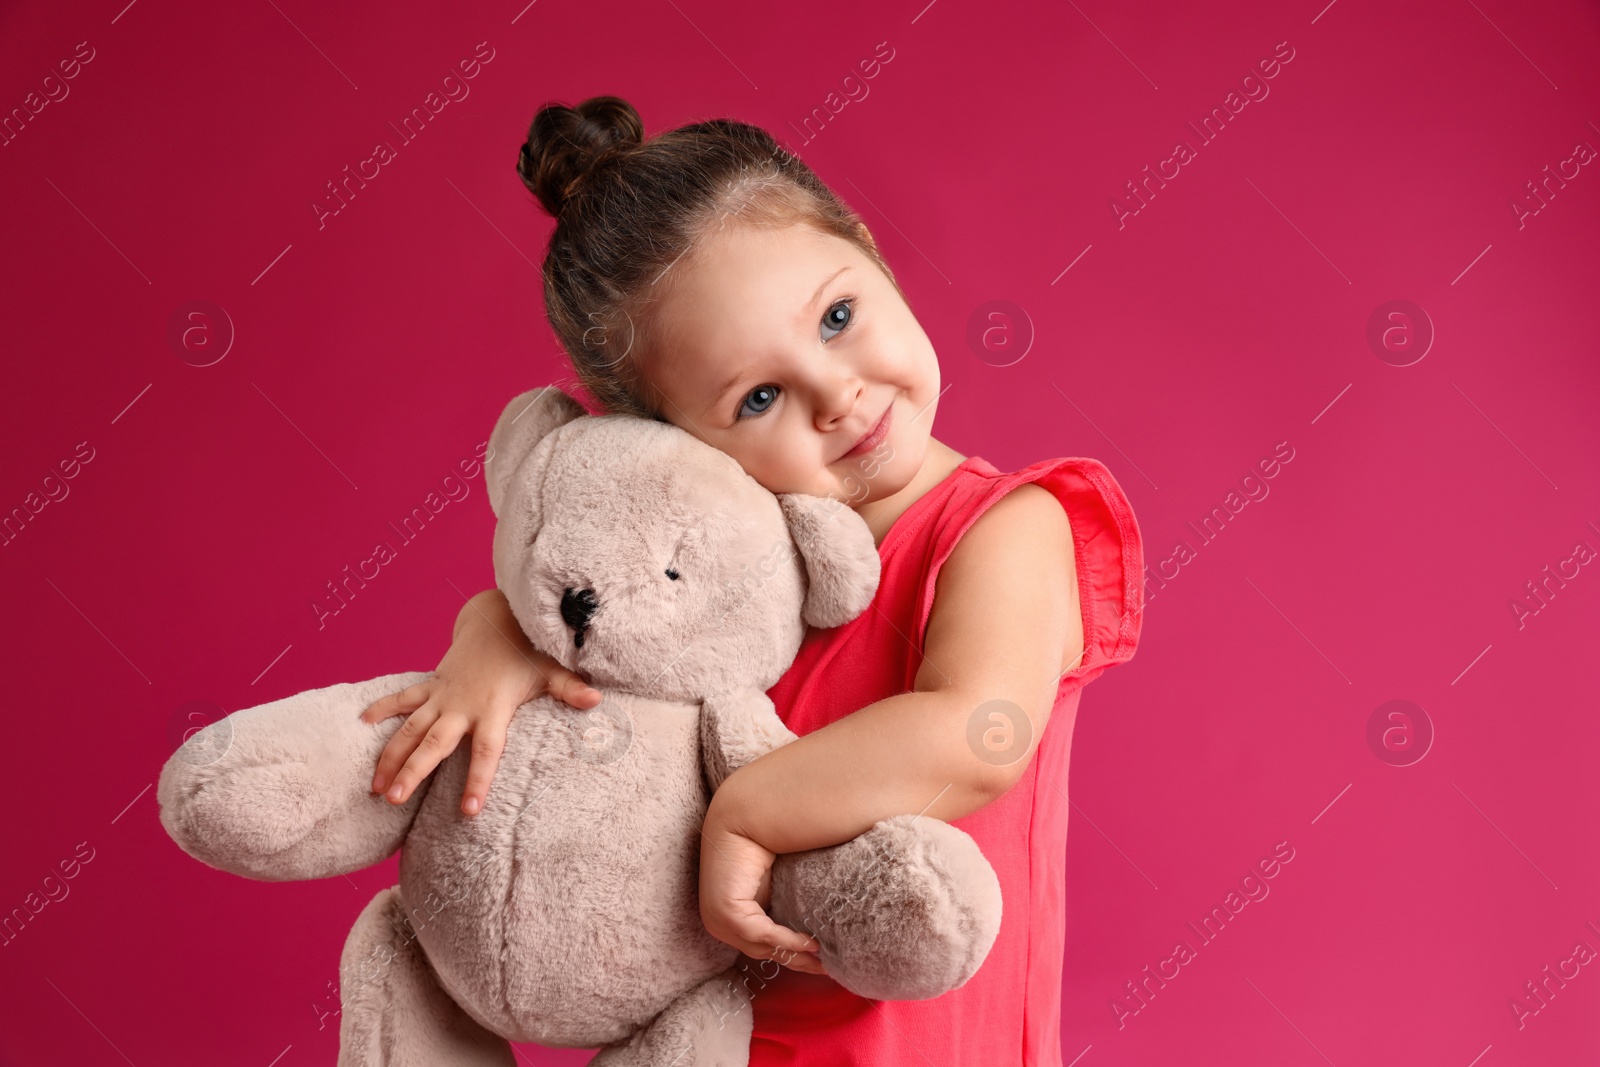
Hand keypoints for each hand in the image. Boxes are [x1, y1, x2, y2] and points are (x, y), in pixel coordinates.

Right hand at [360, 589, 600, 815]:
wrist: (498, 618)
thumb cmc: (529, 650)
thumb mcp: (552, 670)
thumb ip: (570, 689)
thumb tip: (597, 701)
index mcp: (493, 708)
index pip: (487, 750)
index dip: (478, 779)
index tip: (469, 810)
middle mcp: (462, 705)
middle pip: (434, 743)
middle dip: (413, 771)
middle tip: (393, 798)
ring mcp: (442, 694)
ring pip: (410, 728)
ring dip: (390, 755)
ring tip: (374, 787)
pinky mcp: (431, 685)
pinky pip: (401, 699)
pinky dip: (381, 710)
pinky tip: (360, 726)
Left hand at [699, 808, 825, 975]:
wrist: (744, 819)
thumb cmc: (763, 847)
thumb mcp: (778, 886)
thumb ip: (787, 908)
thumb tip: (819, 931)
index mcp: (731, 919)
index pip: (763, 946)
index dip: (792, 957)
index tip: (820, 965)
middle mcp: (720, 924)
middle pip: (764, 952)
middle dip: (797, 963)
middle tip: (828, 970)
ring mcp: (719, 920)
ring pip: (762, 948)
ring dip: (794, 956)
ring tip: (823, 960)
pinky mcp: (725, 912)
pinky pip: (760, 934)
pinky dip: (786, 940)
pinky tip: (810, 943)